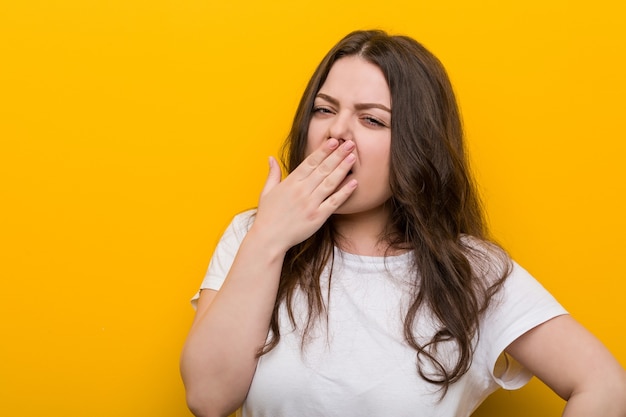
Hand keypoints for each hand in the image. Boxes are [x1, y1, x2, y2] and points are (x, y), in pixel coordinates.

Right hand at [253, 138, 356, 252]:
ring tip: (353, 157)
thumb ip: (272, 174)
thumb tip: (271, 158)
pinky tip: (354, 183)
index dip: (323, 150)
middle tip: (350, 143)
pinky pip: (334, 202)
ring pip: (330, 182)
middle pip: (323, 169)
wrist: (268, 239)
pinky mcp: (318, 217)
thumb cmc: (267, 216)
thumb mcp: (266, 192)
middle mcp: (302, 191)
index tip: (334, 140)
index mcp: (291, 182)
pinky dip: (344, 192)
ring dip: (343, 169)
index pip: (310, 162)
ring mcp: (311, 204)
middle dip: (338, 155)